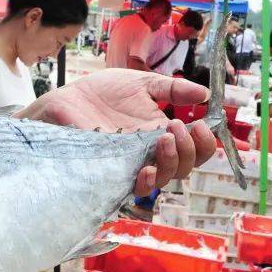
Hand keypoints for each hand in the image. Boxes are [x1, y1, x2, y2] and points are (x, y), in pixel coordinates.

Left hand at [17, 69, 215, 195]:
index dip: (205, 144)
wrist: (66, 99)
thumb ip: (172, 90)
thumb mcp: (141, 84)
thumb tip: (205, 93)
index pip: (194, 150)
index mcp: (161, 134)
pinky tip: (146, 168)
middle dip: (190, 151)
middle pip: (184, 169)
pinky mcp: (112, 172)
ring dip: (172, 162)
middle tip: (178, 127)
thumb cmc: (101, 93)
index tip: (204, 124)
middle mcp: (150, 154)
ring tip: (165, 137)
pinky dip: (146, 181)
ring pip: (164, 180)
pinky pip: (134, 188)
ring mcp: (132, 165)